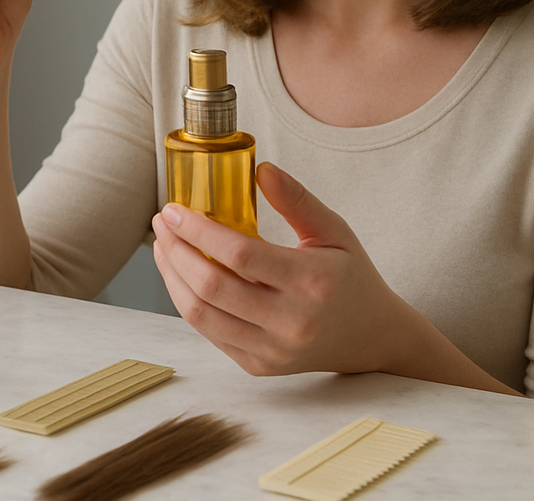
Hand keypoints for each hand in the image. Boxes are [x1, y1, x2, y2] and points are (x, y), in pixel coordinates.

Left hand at [150, 162, 418, 376]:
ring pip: (202, 314)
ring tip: (164, 245)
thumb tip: (260, 168)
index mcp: (312, 283)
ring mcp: (272, 350)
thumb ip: (297, 199)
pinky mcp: (259, 366)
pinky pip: (209, 333)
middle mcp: (291, 322)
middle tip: (162, 223)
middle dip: (176, 250)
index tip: (175, 209)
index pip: (240, 255)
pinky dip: (187, 300)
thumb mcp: (335, 230)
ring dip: (172, 276)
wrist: (372, 337)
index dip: (199, 231)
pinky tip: (180, 274)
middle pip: (212, 286)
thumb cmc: (351, 277)